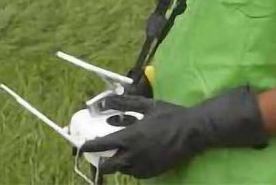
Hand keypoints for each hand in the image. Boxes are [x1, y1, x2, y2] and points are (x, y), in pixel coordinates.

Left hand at [81, 88, 266, 178]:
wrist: (192, 132)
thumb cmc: (169, 115)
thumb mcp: (146, 105)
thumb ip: (124, 104)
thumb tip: (105, 101)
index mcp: (130, 137)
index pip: (102, 145)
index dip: (89, 147)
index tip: (82, 146)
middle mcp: (134, 155)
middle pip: (108, 166)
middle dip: (100, 162)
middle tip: (99, 155)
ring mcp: (144, 166)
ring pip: (122, 171)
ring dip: (117, 164)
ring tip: (119, 155)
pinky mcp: (153, 172)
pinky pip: (135, 174)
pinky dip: (130, 168)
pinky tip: (134, 159)